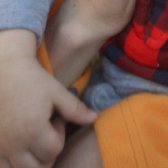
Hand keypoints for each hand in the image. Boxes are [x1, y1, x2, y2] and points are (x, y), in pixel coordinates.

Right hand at [0, 32, 95, 167]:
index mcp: (32, 130)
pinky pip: (3, 167)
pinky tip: (19, 144)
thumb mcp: (57, 92)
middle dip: (47, 153)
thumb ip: (75, 109)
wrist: (5, 71)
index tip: (54, 118)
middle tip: (45, 131)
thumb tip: (95, 118)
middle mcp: (13, 144)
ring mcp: (0, 147)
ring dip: (30, 162)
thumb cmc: (32, 80)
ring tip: (33, 139)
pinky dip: (14, 163)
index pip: (54, 151)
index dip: (59, 135)